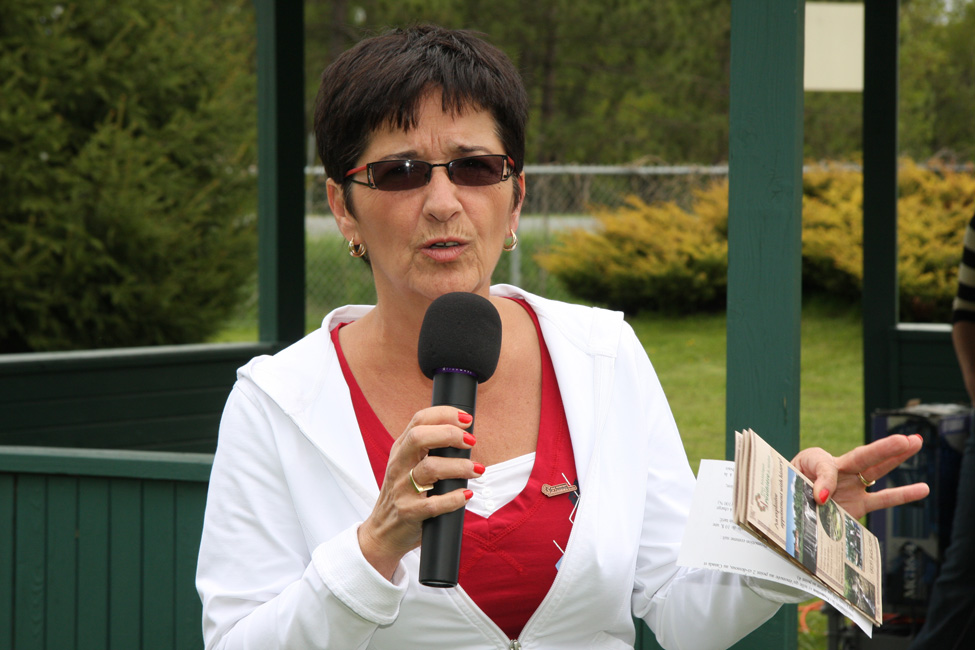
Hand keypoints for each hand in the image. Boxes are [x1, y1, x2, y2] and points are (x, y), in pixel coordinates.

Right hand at [357, 406, 482, 578]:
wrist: (382, 533)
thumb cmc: (403, 495)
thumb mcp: (407, 466)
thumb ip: (427, 449)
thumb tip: (465, 436)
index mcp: (400, 449)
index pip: (419, 420)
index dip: (445, 414)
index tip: (467, 420)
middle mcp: (399, 465)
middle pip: (419, 437)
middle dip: (449, 434)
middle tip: (471, 442)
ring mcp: (402, 489)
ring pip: (430, 468)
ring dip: (458, 467)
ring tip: (477, 470)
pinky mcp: (408, 512)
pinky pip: (433, 504)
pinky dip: (453, 498)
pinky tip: (466, 495)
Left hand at [791, 434, 929, 518]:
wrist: (788, 501)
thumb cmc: (789, 482)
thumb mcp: (793, 474)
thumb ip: (811, 481)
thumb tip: (824, 497)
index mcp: (821, 460)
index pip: (825, 465)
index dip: (824, 480)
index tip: (820, 497)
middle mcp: (841, 471)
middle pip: (865, 455)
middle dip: (885, 447)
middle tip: (908, 438)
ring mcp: (851, 487)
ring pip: (877, 469)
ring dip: (896, 457)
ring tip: (916, 442)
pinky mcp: (857, 505)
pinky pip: (882, 499)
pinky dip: (902, 495)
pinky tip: (923, 488)